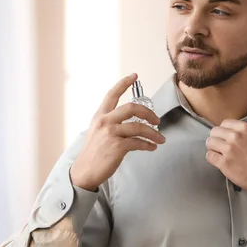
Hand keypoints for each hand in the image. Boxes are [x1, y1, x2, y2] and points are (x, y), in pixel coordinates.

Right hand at [70, 73, 165, 190]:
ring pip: (139, 127)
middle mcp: (104, 121)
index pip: (112, 94)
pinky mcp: (117, 147)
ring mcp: (110, 133)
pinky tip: (152, 147)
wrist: (85, 171)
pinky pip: (138, 142)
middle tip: (157, 120)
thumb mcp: (97, 132)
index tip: (134, 76)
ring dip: (153, 133)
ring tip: (160, 139)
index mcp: (100, 116)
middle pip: (132, 107)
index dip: (123, 83)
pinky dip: (148, 145)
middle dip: (148, 112)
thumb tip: (133, 122)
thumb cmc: (93, 153)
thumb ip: (111, 123)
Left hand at [206, 119, 246, 206]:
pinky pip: (209, 156)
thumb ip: (241, 132)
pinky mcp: (224, 163)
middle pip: (214, 132)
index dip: (223, 131)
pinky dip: (212, 159)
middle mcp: (235, 136)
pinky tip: (220, 162)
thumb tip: (227, 132)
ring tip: (220, 154)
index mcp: (244, 128)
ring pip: (209, 143)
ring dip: (213, 149)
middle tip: (221, 147)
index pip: (224, 123)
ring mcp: (228, 149)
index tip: (225, 137)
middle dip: (216, 139)